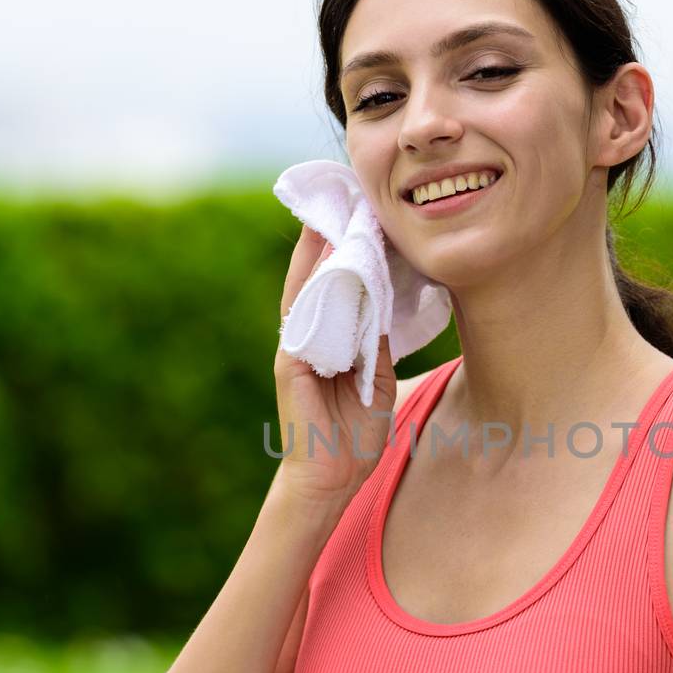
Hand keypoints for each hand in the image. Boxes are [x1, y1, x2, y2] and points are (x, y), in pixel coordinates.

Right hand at [274, 226, 396, 503]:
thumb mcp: (375, 379)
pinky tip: (323, 258)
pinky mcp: (290, 361)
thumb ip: (374, 343)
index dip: (345, 250)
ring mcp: (296, 347)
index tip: (360, 212)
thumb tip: (382, 307)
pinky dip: (311, 285)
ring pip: (305, 287)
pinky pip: (303, 315)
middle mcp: (308, 336)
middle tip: (342, 194)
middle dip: (326, 235)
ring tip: (329, 212)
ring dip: (315, 251)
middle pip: (316, 276)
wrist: (331, 478)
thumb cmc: (353, 433)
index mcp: (329, 340)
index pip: (336, 285)